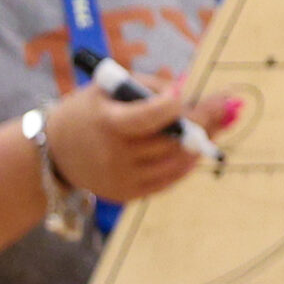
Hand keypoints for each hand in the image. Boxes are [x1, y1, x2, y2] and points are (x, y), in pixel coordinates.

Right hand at [42, 80, 240, 206]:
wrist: (54, 151)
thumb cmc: (89, 111)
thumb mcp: (108, 89)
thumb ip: (149, 88)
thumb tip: (192, 93)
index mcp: (108, 123)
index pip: (153, 116)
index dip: (175, 104)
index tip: (184, 94)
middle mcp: (115, 154)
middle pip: (173, 139)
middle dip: (205, 121)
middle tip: (228, 107)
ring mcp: (122, 178)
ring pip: (178, 161)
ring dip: (201, 143)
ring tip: (218, 125)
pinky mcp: (128, 194)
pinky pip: (169, 179)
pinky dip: (186, 163)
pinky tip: (196, 148)